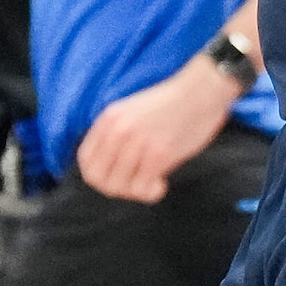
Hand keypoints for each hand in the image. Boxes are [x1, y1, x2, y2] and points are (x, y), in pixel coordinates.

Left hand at [76, 63, 236, 202]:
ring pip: (118, 187)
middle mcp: (118, 131)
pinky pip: (141, 188)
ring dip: (135, 191)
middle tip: (135, 184)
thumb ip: (116, 134)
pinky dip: (150, 193)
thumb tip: (108, 167)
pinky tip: (161, 184)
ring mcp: (137, 142)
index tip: (116, 178)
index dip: (97, 176)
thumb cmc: (171, 105)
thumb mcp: (131, 111)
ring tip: (151, 182)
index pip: (85, 160)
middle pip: (98, 178)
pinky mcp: (159, 154)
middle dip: (115, 189)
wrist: (201, 92)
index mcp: (109, 119)